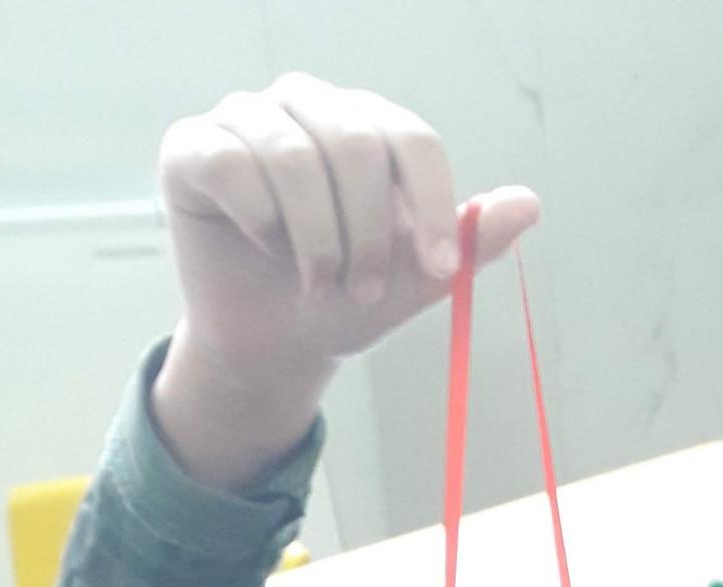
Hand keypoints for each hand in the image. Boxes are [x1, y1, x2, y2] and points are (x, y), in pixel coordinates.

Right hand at [150, 74, 538, 485]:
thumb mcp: (416, 280)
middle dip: (367, 234)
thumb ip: (470, 242)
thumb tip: (529, 204)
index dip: (433, 205)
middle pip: (353, 144)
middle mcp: (306, 106)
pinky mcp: (193, 146)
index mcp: (367, 127)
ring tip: (320, 283)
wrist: (275, 345)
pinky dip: (258, 223)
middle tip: (363, 288)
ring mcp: (247, 119)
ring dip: (315, 242)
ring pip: (292, 157)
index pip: (411, 139)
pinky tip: (263, 247)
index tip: (439, 270)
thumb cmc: (345, 300)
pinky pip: (231, 166)